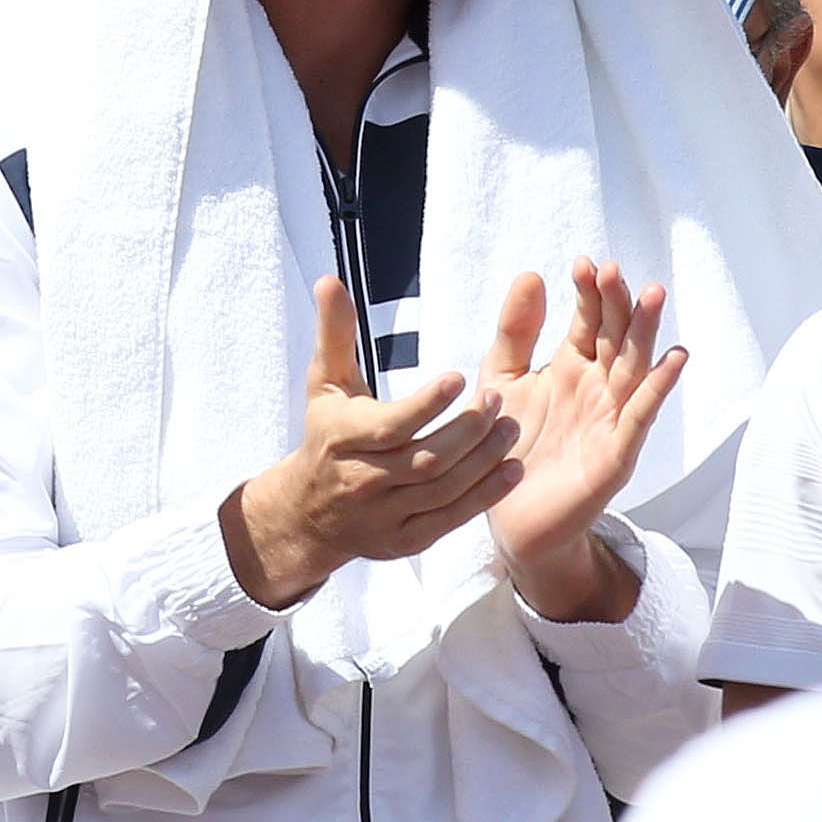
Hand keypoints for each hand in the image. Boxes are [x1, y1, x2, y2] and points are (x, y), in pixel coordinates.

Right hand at [224, 276, 522, 607]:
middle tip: (498, 398)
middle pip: (424, 460)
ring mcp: (384, 517)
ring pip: (443, 491)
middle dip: (466, 430)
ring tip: (511, 427)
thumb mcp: (325, 385)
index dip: (427, 405)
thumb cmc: (326, 435)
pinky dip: (484, 497)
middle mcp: (362, 482)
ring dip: (483, 460)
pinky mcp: (406, 541)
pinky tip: (512, 469)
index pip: (389, 427)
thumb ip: (335, 334)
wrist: (309, 515)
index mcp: (341, 440)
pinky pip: (450, 520)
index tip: (460, 377)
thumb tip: (330, 280)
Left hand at [484, 260, 688, 621]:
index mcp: (571, 367)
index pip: (587, 321)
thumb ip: (515, 332)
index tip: (583, 265)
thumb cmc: (508, 448)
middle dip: (617, 304)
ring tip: (652, 295)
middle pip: (615, 337)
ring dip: (645, 333)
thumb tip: (532, 274)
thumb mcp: (502, 381)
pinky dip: (656, 388)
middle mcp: (597, 388)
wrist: (511, 520)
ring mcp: (611, 420)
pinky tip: (673, 359)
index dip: (588, 293)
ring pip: (633, 368)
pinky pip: (640, 417)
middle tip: (615, 271)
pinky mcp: (617, 455)